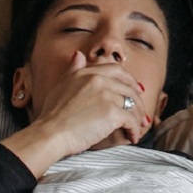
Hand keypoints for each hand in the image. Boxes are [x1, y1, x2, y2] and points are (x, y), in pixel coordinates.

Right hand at [4, 51, 150, 175]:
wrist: (50, 134)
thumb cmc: (52, 115)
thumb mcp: (61, 86)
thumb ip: (73, 70)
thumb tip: (79, 55)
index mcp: (88, 73)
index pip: (117, 70)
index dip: (130, 81)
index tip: (137, 90)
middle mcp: (99, 80)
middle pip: (129, 87)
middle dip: (139, 101)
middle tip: (142, 113)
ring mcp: (107, 95)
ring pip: (133, 104)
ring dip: (138, 117)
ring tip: (138, 128)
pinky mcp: (112, 112)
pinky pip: (131, 120)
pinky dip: (134, 130)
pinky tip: (132, 137)